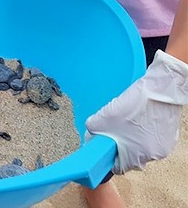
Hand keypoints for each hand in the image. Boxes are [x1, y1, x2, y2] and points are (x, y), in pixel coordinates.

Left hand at [85, 50, 187, 174]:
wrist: (160, 91)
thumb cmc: (133, 107)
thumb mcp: (101, 119)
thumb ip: (92, 132)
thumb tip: (90, 138)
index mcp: (135, 158)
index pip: (118, 167)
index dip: (108, 158)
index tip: (104, 150)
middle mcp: (152, 156)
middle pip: (130, 158)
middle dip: (120, 147)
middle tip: (114, 133)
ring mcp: (163, 148)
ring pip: (142, 149)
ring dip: (133, 140)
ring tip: (127, 124)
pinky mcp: (169, 137)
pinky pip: (152, 140)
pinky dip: (144, 133)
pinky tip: (139, 120)